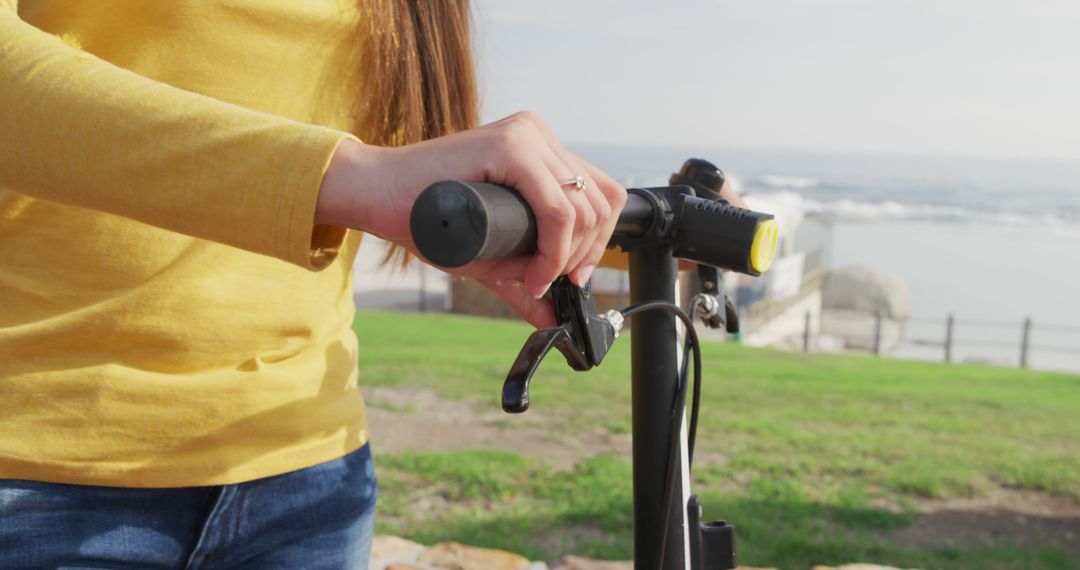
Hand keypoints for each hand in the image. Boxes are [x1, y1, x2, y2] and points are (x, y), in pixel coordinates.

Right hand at [317, 111, 626, 327]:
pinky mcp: (509, 146)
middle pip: (600, 201)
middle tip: (550, 283)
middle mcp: (537, 135)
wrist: (375, 196)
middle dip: (585, 254)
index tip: (571, 278)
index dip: (596, 243)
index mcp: (539, 148)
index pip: (599, 194)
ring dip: (567, 257)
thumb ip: (523, 280)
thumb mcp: (490, 255)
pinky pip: (558, 210)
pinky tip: (530, 273)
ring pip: (584, 207)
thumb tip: (552, 319)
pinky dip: (554, 251)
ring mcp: (525, 136)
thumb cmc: (426, 219)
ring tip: (532, 279)